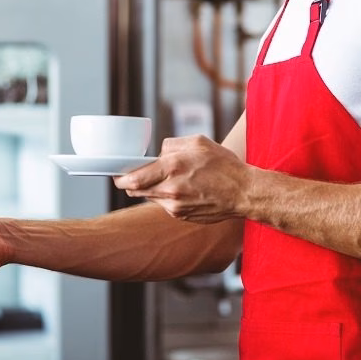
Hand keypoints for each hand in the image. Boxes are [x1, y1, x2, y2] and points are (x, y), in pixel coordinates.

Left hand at [113, 135, 250, 223]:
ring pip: (151, 197)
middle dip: (132, 183)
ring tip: (171, 179)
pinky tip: (184, 189)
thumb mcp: (198, 142)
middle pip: (137, 191)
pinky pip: (165, 205)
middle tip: (134, 175)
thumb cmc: (224, 165)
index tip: (117, 174)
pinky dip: (167, 197)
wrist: (244, 193)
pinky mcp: (182, 216)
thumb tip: (157, 154)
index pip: (133, 178)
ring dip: (152, 188)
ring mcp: (176, 207)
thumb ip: (171, 145)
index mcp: (173, 167)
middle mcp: (171, 190)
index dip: (121, 177)